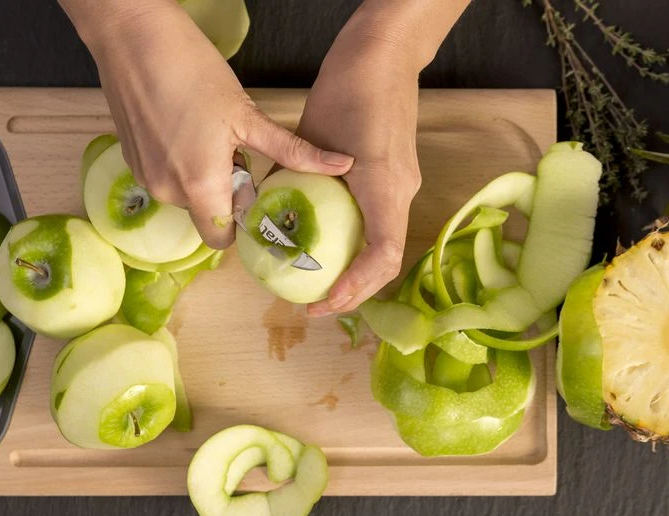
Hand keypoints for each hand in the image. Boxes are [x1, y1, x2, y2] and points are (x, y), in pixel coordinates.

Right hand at [60, 0, 353, 248]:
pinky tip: (185, 128)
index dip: (241, 222)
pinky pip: (165, 178)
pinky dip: (179, 164)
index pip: (222, 239)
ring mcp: (144, 177)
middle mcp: (167, 191)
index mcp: (200, 186)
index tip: (253, 194)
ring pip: (185, 196)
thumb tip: (342, 166)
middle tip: (235, 153)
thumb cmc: (192, 70)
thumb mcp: (248, 116)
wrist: (133, 37)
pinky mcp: (130, 162)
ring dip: (202, 178)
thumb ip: (293, 152)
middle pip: (206, 216)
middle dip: (224, 195)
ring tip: (208, 135)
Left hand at [298, 0, 469, 315]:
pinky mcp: (396, 177)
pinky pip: (379, 223)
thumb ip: (293, 179)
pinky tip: (328, 248)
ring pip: (384, 245)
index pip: (384, 254)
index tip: (325, 301)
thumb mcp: (311, 137)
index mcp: (385, 187)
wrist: (384, 56)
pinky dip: (357, 247)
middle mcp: (401, 192)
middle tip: (315, 307)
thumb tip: (264, 214)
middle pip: (387, 261)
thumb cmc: (349, 89)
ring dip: (356, 273)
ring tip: (321, 287)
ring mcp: (403, 185)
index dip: (356, 286)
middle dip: (354, 292)